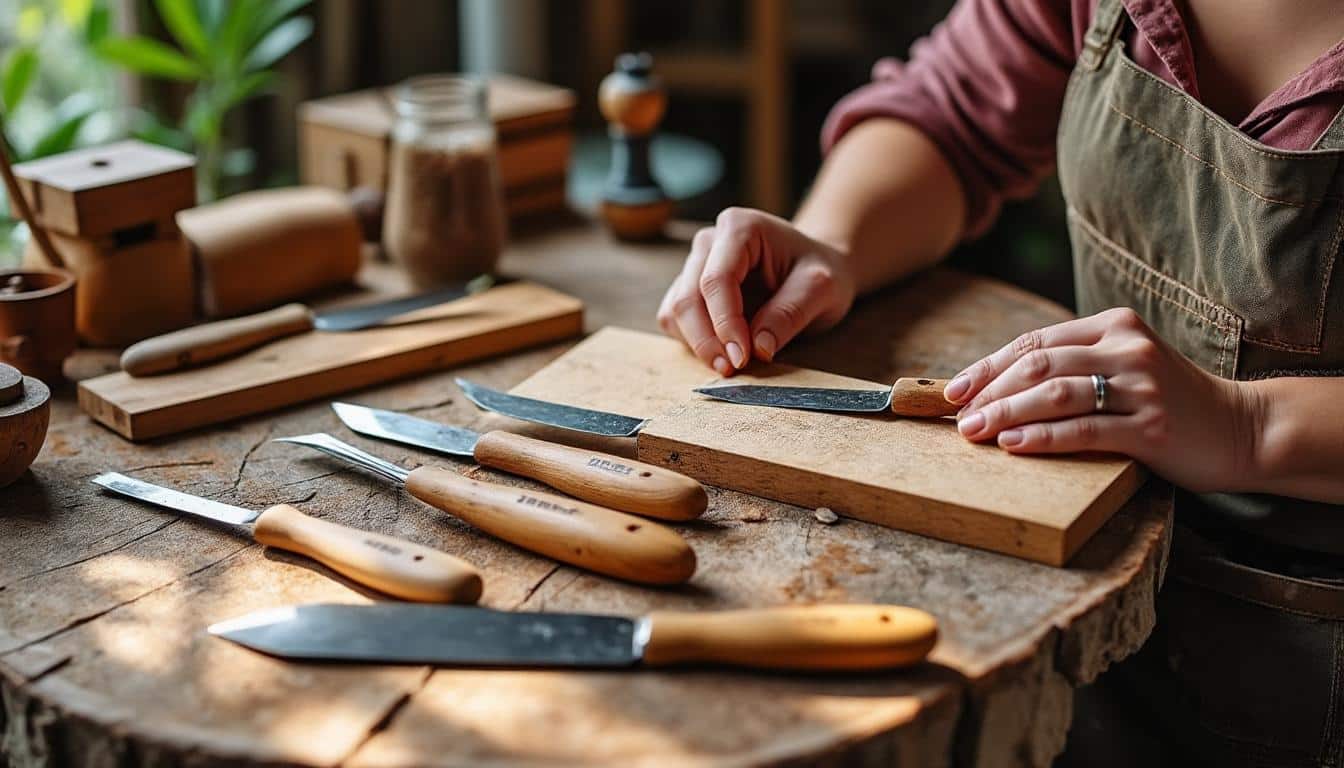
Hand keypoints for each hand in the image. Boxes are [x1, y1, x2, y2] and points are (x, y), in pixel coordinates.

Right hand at [656, 208, 856, 374]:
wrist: (814, 271)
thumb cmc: (819, 273)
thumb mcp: (821, 289)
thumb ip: (790, 314)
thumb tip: (758, 348)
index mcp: (740, 228)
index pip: (717, 279)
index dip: (725, 322)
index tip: (742, 357)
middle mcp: (709, 242)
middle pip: (688, 297)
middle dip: (707, 340)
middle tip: (733, 369)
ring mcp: (694, 265)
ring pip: (676, 311)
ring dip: (698, 344)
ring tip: (732, 364)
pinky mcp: (688, 289)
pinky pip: (674, 320)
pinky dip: (692, 342)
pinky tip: (722, 351)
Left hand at [944, 307, 1260, 492]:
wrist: (1241, 429)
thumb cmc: (1167, 403)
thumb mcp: (1122, 368)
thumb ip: (1072, 368)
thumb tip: (995, 390)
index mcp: (1113, 325)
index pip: (1035, 342)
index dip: (988, 367)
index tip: (954, 391)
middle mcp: (1127, 347)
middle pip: (1039, 365)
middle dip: (991, 392)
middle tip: (959, 418)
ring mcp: (1142, 386)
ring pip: (1056, 395)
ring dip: (1006, 413)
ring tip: (976, 432)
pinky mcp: (1151, 426)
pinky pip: (1084, 430)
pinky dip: (1042, 437)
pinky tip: (1013, 445)